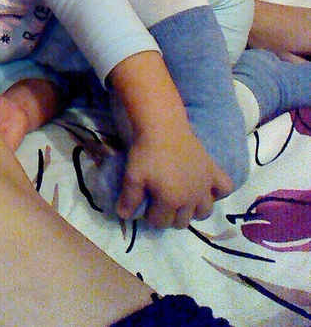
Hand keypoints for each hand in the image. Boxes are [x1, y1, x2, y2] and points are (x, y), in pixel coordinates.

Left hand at [116, 126, 232, 228]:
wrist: (164, 127)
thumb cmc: (146, 153)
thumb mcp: (132, 176)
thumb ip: (129, 199)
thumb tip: (123, 216)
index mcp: (170, 201)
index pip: (161, 222)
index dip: (151, 217)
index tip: (147, 206)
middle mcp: (191, 198)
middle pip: (182, 221)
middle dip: (170, 216)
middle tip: (163, 203)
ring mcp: (205, 186)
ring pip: (204, 212)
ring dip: (193, 211)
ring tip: (183, 200)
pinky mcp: (214, 171)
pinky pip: (225, 188)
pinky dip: (219, 193)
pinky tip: (208, 189)